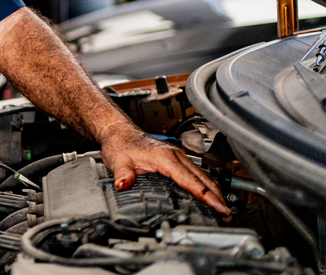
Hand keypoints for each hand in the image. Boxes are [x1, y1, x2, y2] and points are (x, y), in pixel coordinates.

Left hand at [99, 121, 228, 215]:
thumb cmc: (120, 143)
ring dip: (215, 192)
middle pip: (204, 179)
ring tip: (224, 210)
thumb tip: (124, 185)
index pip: (192, 181)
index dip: (208, 197)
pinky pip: (197, 173)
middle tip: (228, 216)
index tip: (220, 208)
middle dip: (218, 197)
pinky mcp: (177, 158)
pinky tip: (210, 195)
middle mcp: (176, 156)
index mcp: (165, 158)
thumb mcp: (118, 161)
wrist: (118, 130)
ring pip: (203, 175)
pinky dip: (207, 185)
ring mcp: (178, 156)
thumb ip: (122, 174)